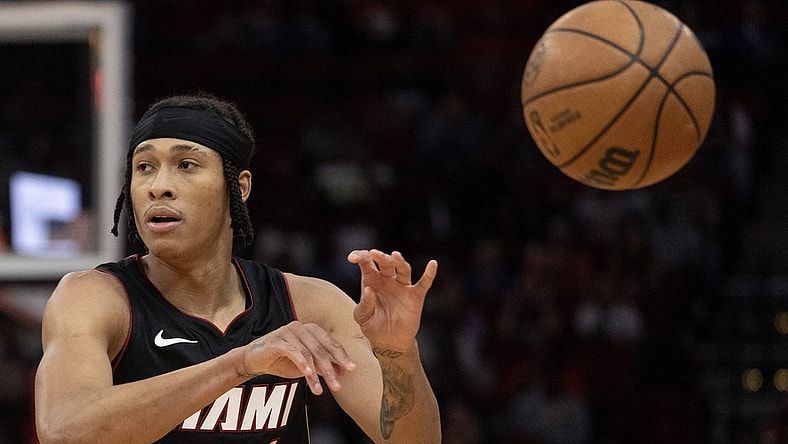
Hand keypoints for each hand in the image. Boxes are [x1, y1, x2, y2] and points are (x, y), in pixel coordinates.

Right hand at [240, 321, 355, 394]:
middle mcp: (301, 327)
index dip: (342, 356)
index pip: (330, 343)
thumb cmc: (282, 360)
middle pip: (322, 349)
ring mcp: (288, 332)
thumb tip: (344, 372)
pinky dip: (302, 364)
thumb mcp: (306, 366)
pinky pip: (294, 352)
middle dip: (331, 368)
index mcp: (311, 330)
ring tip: (320, 390)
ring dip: (316, 374)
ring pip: (308, 353)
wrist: (254, 360)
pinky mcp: (277, 340)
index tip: (352, 370)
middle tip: (338, 385)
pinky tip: (308, 375)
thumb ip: (323, 366)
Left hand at [347, 249, 437, 351]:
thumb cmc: (373, 326)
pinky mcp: (415, 296)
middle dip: (380, 257)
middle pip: (385, 262)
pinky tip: (433, 264)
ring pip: (403, 269)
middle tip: (374, 254)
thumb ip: (364, 304)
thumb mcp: (362, 317)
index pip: (366, 262)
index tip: (352, 258)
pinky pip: (424, 283)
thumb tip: (369, 290)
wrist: (389, 343)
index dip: (359, 256)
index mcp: (371, 280)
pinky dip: (429, 274)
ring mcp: (402, 286)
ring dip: (399, 261)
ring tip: (395, 255)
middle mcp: (387, 279)